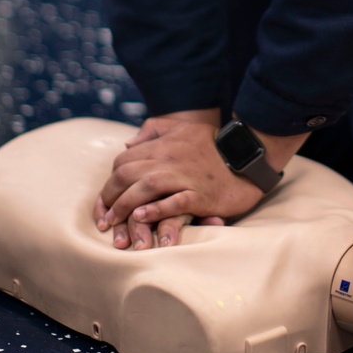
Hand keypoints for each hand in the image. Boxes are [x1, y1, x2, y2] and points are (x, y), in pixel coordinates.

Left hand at [94, 116, 262, 247]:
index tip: (105, 200)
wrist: (248, 156)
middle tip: (104, 218)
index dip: (109, 181)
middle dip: (109, 196)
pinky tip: (141, 217)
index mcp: (162, 145)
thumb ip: (154, 130)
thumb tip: (129, 143)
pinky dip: (155, 210)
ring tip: (114, 224)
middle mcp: (168, 159)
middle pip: (127, 174)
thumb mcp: (183, 128)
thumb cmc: (214, 144)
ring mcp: (184, 177)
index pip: (124, 160)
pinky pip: (173, 202)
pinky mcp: (200, 195)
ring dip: (124, 207)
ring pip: (144, 189)